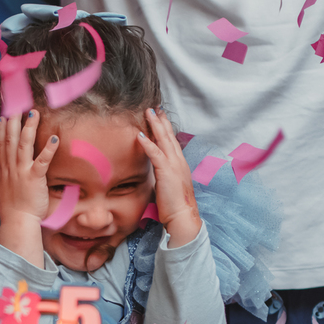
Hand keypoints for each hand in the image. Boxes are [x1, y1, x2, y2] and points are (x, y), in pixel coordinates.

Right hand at [0, 110, 59, 223]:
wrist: (18, 220)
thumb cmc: (12, 206)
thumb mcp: (2, 186)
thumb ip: (0, 172)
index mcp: (5, 168)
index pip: (2, 143)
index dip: (2, 127)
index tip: (4, 114)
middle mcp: (11, 167)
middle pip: (11, 138)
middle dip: (14, 120)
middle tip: (18, 104)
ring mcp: (22, 171)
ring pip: (24, 145)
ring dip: (29, 127)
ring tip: (34, 113)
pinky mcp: (34, 178)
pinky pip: (42, 161)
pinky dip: (48, 149)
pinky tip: (55, 138)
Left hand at [138, 108, 201, 247]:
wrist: (183, 216)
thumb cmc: (175, 206)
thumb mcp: (170, 186)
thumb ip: (164, 176)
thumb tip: (158, 173)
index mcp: (180, 165)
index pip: (172, 142)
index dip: (166, 128)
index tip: (160, 117)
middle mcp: (179, 162)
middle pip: (169, 136)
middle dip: (161, 121)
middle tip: (154, 107)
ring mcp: (174, 165)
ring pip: (164, 140)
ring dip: (155, 125)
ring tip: (148, 112)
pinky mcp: (167, 172)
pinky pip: (156, 154)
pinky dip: (148, 144)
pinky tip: (140, 135)